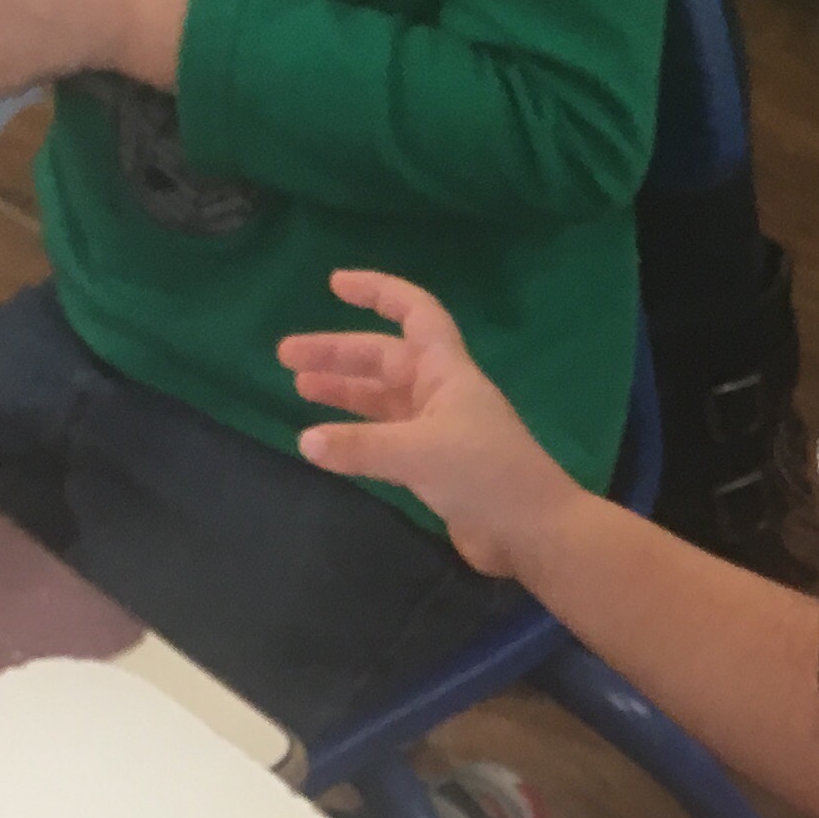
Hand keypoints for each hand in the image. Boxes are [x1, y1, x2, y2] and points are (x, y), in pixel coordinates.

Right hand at [282, 271, 595, 580]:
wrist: (533, 532)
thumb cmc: (486, 475)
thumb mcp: (420, 452)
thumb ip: (360, 446)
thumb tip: (306, 441)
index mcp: (447, 371)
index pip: (413, 313)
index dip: (378, 292)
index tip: (334, 284)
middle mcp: (441, 392)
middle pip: (384, 358)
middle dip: (338, 354)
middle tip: (285, 357)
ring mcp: (438, 430)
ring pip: (382, 398)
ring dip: (344, 391)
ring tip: (298, 388)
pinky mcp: (434, 467)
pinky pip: (386, 437)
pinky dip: (357, 433)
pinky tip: (328, 439)